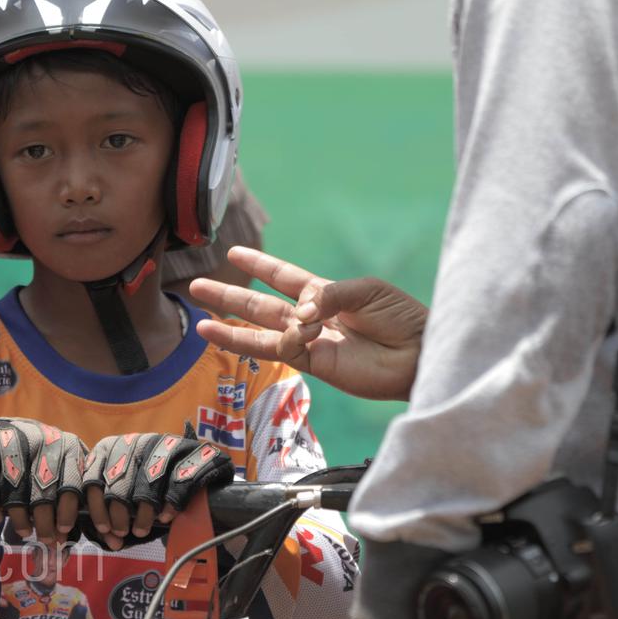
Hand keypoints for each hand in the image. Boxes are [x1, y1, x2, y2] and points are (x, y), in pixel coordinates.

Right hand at [0, 415, 87, 544]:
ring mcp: (14, 443)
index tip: (63, 532)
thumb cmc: (35, 453)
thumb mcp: (59, 460)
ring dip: (21, 518)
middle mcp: (42, 442)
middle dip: (46, 522)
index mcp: (67, 445)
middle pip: (45, 491)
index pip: (72, 483)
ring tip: (25, 532)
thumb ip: (70, 485)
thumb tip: (73, 530)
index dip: (68, 511)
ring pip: (18, 492)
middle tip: (46, 540)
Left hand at [82, 430, 233, 549]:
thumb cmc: (146, 477)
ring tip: (141, 530)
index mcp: (108, 447)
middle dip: (118, 517)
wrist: (188, 456)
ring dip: (142, 517)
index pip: (92, 482)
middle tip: (123, 532)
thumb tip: (111, 540)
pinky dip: (168, 507)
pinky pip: (172, 488)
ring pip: (145, 490)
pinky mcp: (185, 454)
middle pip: (117, 488)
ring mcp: (158, 446)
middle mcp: (131, 442)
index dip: (97, 510)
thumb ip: (110, 510)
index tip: (105, 530)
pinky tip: (165, 517)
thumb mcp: (121, 485)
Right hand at [190, 246, 427, 400]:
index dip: (259, 265)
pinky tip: (294, 331)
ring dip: (232, 329)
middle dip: (230, 297)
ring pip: (263, 333)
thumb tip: (298, 315)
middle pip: (262, 305)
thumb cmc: (402, 318)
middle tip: (197, 287)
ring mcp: (312, 343)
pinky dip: (286, 339)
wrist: (421, 354)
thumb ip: (329, 295)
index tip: (233, 253)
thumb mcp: (366, 292)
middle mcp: (312, 318)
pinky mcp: (317, 365)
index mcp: (325, 294)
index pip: (283, 276)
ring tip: (201, 324)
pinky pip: (288, 350)